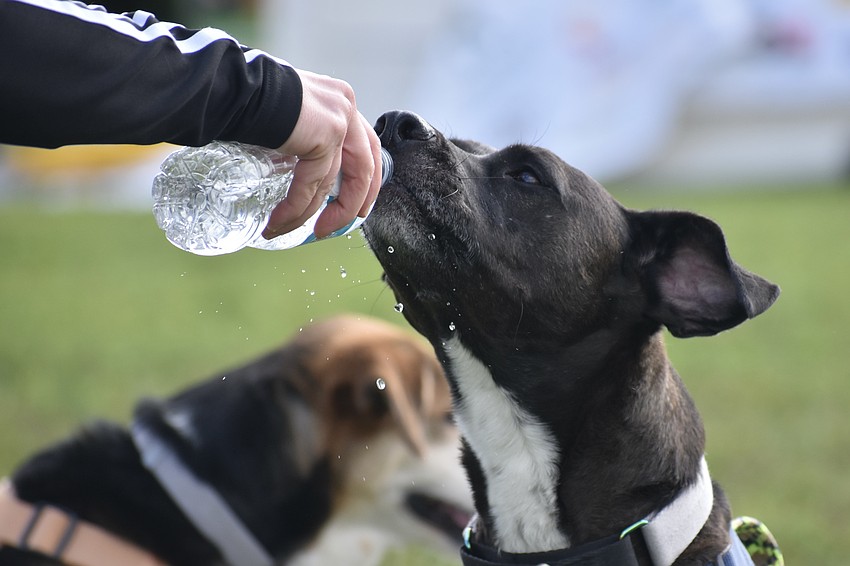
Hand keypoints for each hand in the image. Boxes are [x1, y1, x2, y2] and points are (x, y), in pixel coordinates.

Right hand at [262, 69, 381, 238]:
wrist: (234, 86)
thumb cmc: (248, 98)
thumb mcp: (288, 116)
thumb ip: (303, 136)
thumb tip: (296, 168)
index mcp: (339, 100)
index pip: (366, 146)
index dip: (366, 181)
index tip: (356, 206)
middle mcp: (344, 105)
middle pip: (364, 166)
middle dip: (352, 203)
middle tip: (333, 226)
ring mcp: (339, 118)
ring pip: (336, 181)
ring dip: (313, 213)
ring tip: (289, 229)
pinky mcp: (326, 134)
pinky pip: (313, 184)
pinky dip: (296, 208)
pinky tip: (280, 220)